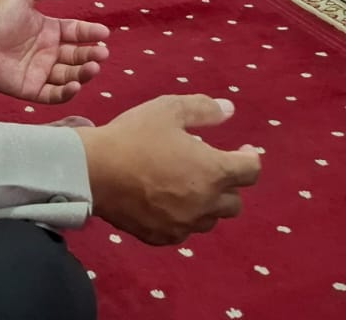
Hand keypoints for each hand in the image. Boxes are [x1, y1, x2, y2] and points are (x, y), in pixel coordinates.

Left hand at [0, 0, 108, 103]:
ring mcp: (40, 72)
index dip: (91, 34)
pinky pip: (53, 95)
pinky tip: (75, 85)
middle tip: (102, 53)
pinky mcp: (30, 89)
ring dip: (83, 73)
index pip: (76, 33)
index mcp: (49, 31)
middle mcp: (48, 52)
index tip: (104, 34)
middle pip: (77, 56)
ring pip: (69, 76)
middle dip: (91, 54)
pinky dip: (66, 93)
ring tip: (93, 67)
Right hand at [77, 96, 260, 244]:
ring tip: (187, 183)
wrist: (94, 171)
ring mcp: (184, 225)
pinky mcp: (163, 237)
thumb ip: (204, 109)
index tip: (243, 149)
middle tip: (210, 166)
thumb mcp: (169, 109)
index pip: (251, 171)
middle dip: (229, 183)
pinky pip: (184, 230)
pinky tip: (167, 200)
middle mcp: (205, 203)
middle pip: (235, 202)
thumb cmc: (134, 136)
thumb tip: (229, 110)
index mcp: (213, 171)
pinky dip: (184, 217)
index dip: (251, 157)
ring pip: (211, 219)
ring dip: (208, 202)